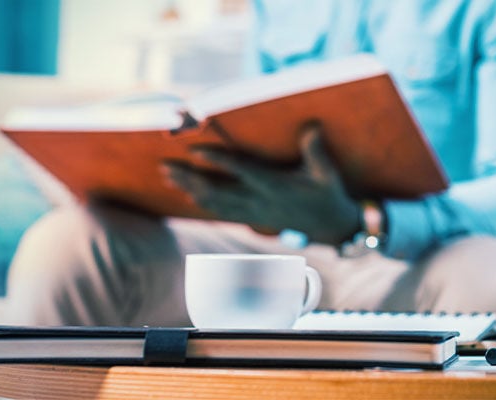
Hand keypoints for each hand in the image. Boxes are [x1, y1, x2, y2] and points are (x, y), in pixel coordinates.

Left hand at [165, 124, 360, 244]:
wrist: (330, 226)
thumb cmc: (328, 193)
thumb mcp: (326, 172)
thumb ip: (315, 150)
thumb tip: (311, 126)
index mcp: (274, 185)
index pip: (240, 170)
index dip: (217, 160)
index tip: (194, 150)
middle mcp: (259, 200)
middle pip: (217, 189)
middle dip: (189, 178)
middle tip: (164, 166)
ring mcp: (254, 212)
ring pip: (215, 202)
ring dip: (189, 188)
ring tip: (167, 176)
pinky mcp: (253, 218)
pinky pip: (222, 212)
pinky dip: (203, 202)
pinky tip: (187, 194)